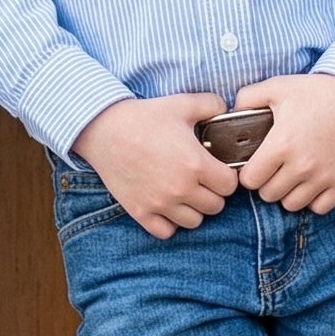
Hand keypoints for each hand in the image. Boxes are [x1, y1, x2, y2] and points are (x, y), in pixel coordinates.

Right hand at [72, 93, 238, 238]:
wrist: (104, 129)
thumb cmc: (144, 116)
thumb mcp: (182, 103)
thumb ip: (212, 105)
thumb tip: (227, 111)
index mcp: (196, 164)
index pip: (230, 186)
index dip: (226, 176)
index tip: (217, 169)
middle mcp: (181, 188)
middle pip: (215, 206)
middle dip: (213, 192)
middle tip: (201, 179)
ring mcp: (160, 203)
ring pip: (194, 222)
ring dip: (193, 209)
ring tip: (185, 193)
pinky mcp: (140, 212)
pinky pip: (166, 232)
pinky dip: (169, 223)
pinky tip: (166, 206)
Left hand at [234, 73, 334, 214]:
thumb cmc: (316, 91)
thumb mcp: (277, 86)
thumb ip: (247, 98)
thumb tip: (232, 113)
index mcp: (280, 145)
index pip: (249, 180)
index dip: (248, 173)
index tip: (254, 165)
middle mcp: (300, 166)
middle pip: (268, 195)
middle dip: (266, 183)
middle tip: (273, 169)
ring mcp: (323, 177)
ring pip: (291, 204)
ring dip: (287, 193)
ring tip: (291, 176)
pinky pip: (318, 208)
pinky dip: (313, 200)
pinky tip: (311, 183)